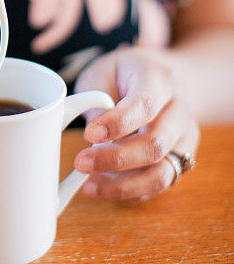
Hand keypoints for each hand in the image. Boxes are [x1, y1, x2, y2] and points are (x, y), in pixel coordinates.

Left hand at [73, 45, 199, 199]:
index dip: (118, 123)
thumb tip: (93, 137)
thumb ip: (95, 97)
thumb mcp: (103, 71)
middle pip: (155, 143)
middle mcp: (178, 112)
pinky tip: (101, 186)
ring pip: (161, 173)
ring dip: (122, 184)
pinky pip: (156, 186)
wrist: (157, 81)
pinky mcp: (178, 163)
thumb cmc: (123, 76)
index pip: (145, 104)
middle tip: (80, 162)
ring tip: (88, 183)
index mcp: (159, 81)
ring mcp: (182, 140)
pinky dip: (127, 191)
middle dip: (115, 159)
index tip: (89, 134)